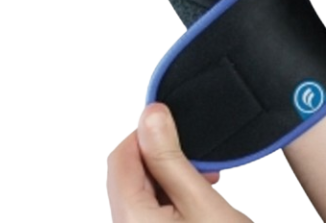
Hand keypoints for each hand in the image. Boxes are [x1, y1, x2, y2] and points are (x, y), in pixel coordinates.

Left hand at [106, 103, 253, 221]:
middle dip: (162, 155)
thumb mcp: (200, 201)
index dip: (148, 131)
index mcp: (130, 216)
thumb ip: (169, 157)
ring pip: (140, 188)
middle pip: (129, 171)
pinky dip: (170, 194)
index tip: (176, 124)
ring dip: (169, 175)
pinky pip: (149, 207)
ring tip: (204, 179)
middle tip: (198, 160)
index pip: (121, 154)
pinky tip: (196, 198)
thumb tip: (151, 114)